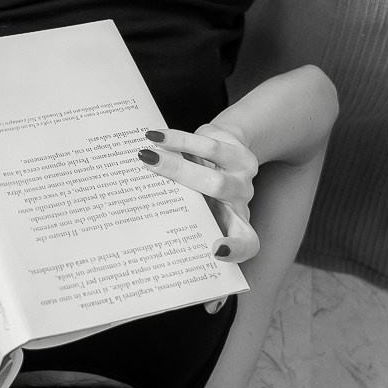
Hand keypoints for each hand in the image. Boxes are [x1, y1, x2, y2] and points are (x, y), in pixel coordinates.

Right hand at [136, 123, 259, 263]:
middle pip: (218, 191)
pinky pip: (209, 146)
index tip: (216, 250)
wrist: (233, 153)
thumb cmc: (209, 190)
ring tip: (149, 154)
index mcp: (234, 225)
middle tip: (151, 170)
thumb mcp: (201, 209)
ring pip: (211, 167)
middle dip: (183, 178)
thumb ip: (184, 215)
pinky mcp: (238, 153)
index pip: (246, 243)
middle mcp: (241, 203)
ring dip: (177, 161)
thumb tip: (140, 213)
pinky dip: (181, 141)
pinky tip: (158, 138)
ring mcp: (242, 177)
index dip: (236, 249)